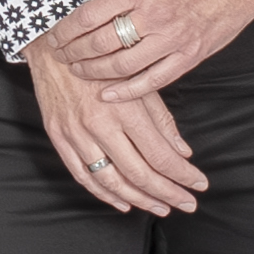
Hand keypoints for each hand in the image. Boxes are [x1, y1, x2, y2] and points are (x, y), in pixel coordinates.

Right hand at [25, 50, 204, 218]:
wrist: (54, 45)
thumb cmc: (102, 59)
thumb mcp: (138, 80)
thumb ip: (161, 119)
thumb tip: (182, 152)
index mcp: (124, 108)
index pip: (160, 154)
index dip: (182, 175)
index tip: (199, 184)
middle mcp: (99, 125)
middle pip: (139, 173)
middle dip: (167, 193)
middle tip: (187, 204)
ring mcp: (76, 134)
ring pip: (111, 180)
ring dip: (139, 200)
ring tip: (160, 208)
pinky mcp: (58, 137)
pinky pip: (82, 175)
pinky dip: (104, 193)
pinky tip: (122, 203)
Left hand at [33, 0, 253, 103]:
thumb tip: (88, 17)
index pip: (89, 15)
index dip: (66, 31)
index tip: (54, 37)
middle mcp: (153, 14)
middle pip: (100, 42)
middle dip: (74, 53)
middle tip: (61, 57)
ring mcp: (172, 38)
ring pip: (121, 64)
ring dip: (94, 72)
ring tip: (79, 72)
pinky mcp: (188, 56)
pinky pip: (151, 81)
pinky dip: (126, 91)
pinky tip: (108, 93)